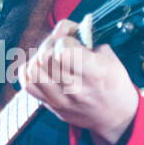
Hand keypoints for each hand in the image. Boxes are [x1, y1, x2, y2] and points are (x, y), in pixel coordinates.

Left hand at [19, 19, 138, 144]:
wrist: (115, 116)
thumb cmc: (113, 82)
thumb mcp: (108, 55)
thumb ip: (84, 38)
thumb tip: (61, 28)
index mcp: (94, 73)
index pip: (63, 50)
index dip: (64, 40)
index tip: (73, 43)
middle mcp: (75, 88)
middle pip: (45, 58)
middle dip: (50, 45)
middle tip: (59, 46)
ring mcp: (61, 100)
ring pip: (33, 70)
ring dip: (39, 57)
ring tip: (50, 57)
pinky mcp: (51, 106)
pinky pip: (28, 85)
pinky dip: (29, 72)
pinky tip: (40, 68)